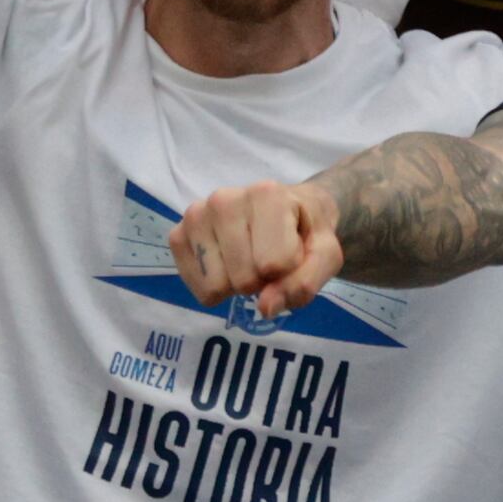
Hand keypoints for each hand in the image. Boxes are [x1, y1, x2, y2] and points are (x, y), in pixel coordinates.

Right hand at [167, 179, 343, 322]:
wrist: (288, 212)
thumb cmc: (305, 232)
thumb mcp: (325, 255)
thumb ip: (305, 282)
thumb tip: (265, 307)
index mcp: (267, 194)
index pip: (275, 264)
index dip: (290, 270)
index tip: (293, 250)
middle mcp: (225, 199)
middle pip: (244, 278)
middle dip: (262, 280)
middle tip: (269, 258)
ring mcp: (196, 216)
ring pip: (217, 285)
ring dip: (238, 284)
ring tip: (250, 258)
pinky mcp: (177, 235)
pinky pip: (198, 288)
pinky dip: (218, 287)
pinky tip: (228, 263)